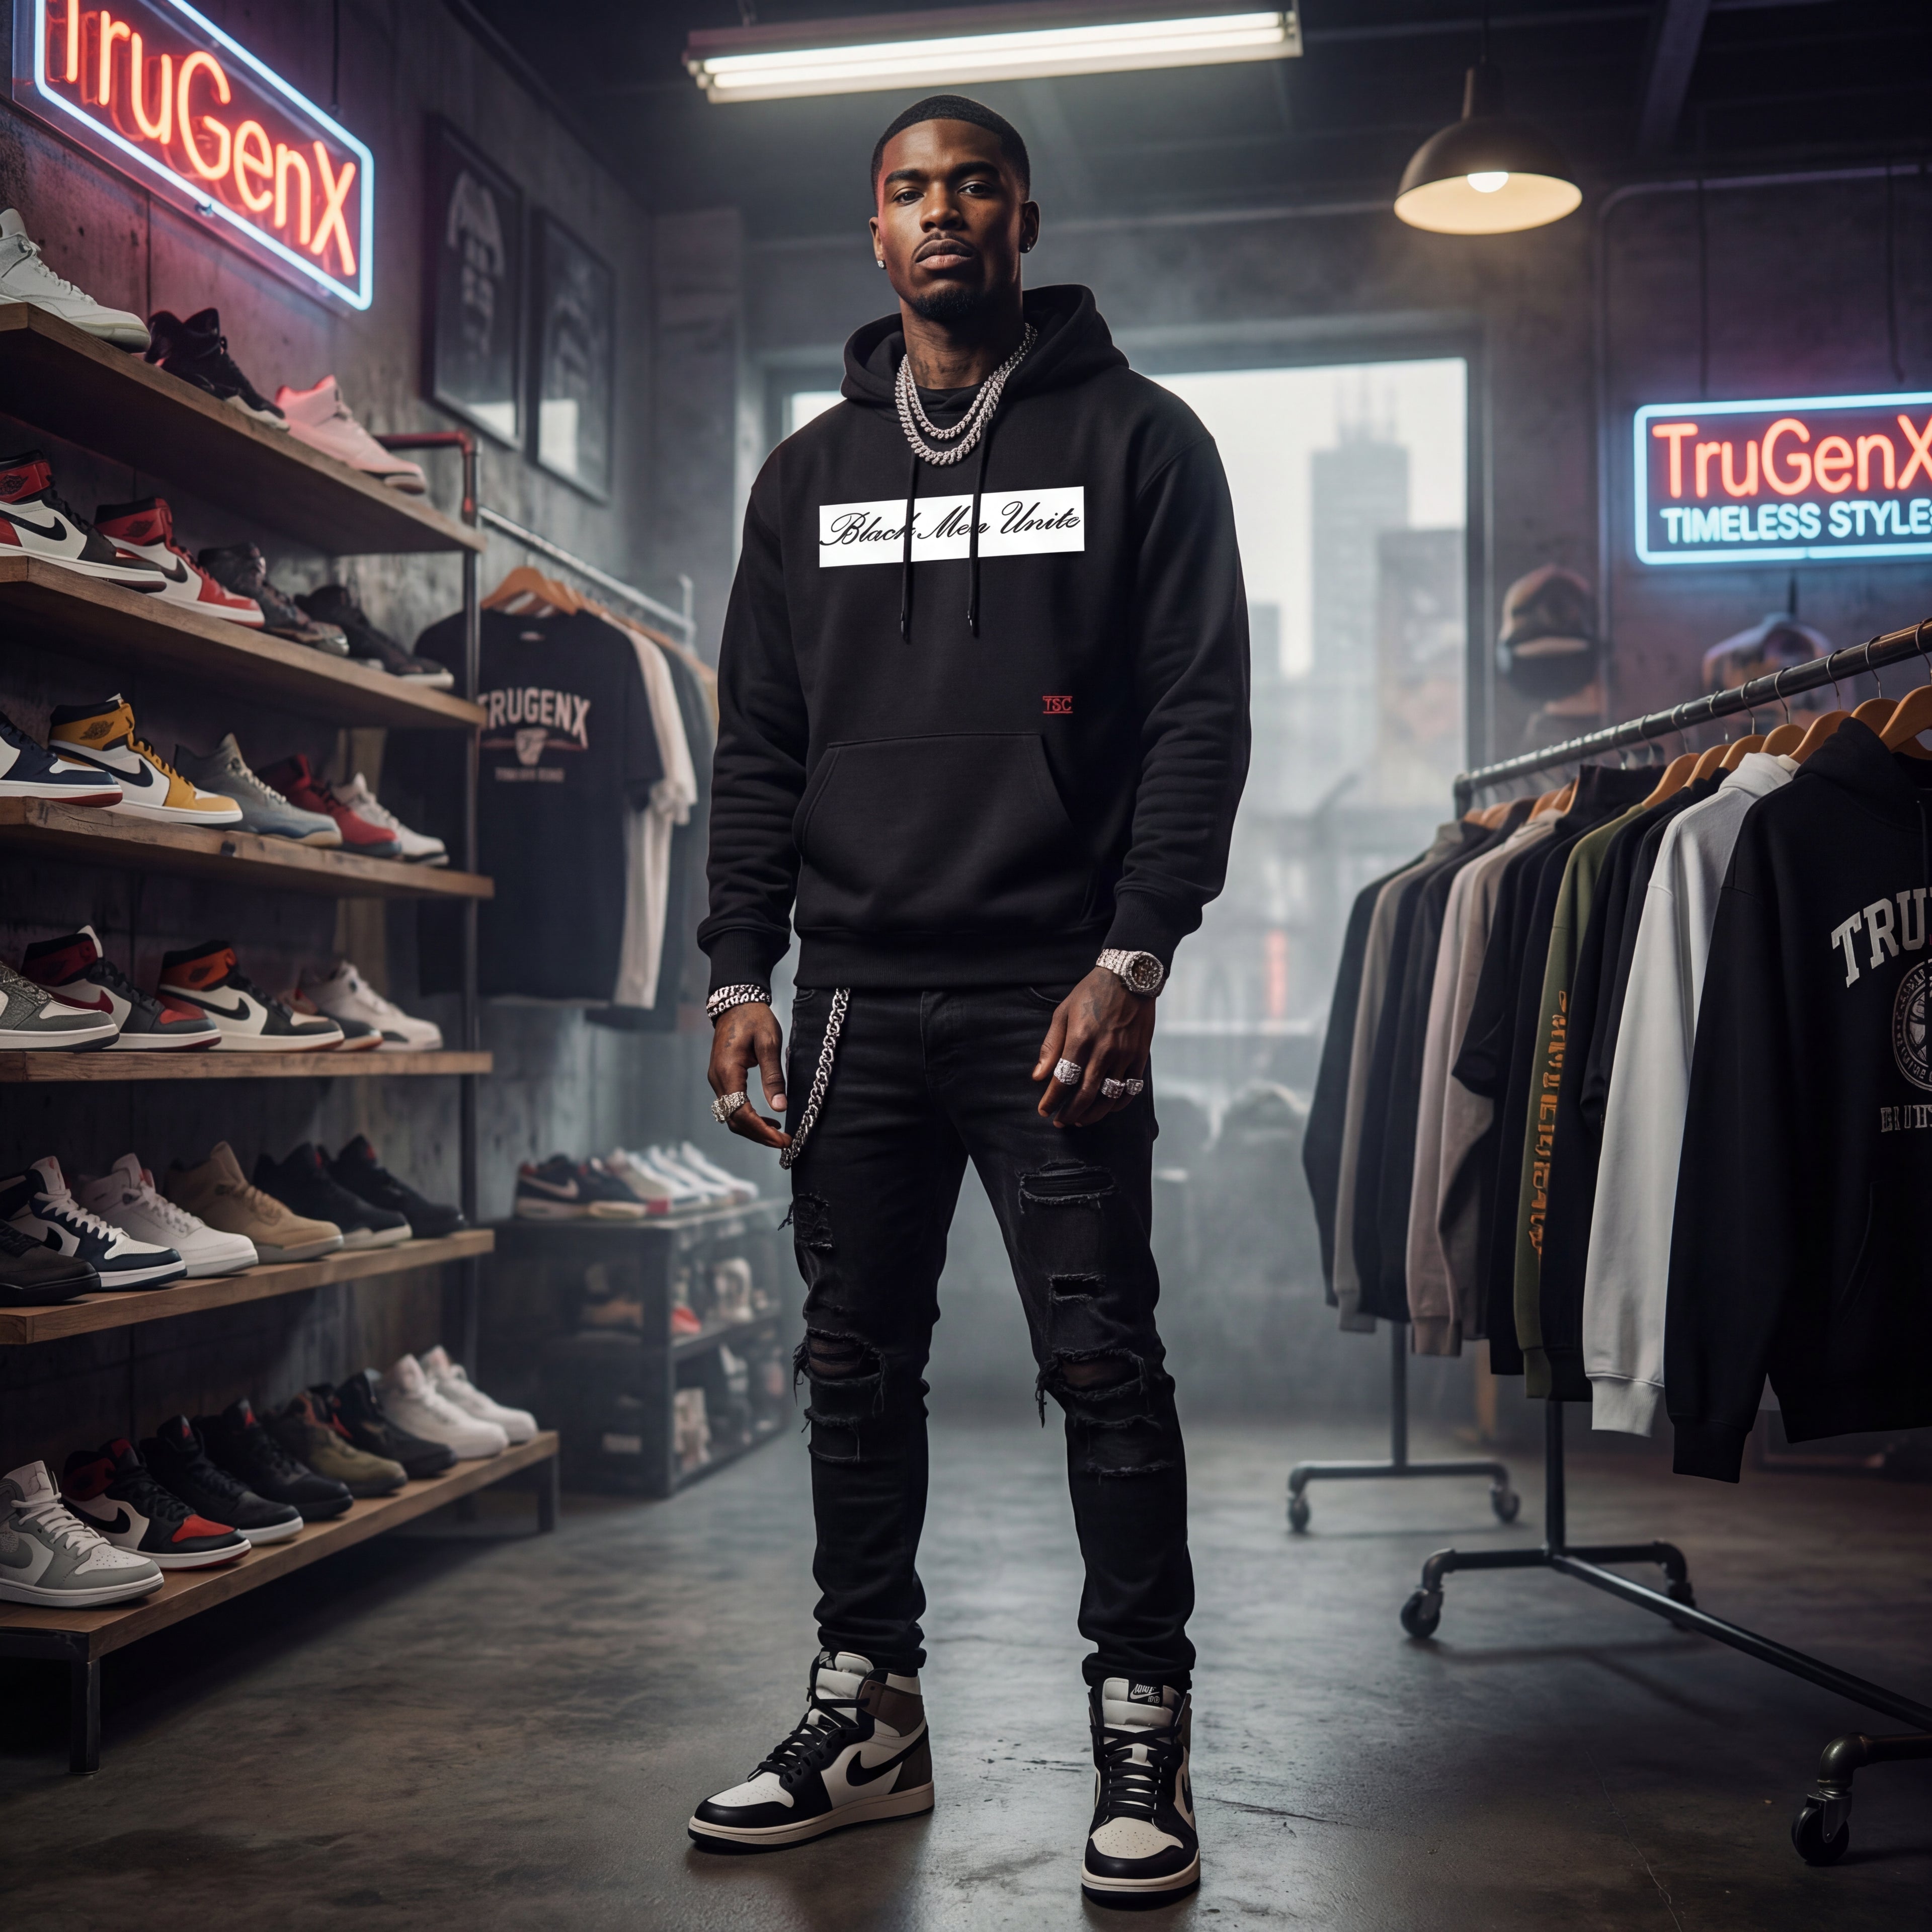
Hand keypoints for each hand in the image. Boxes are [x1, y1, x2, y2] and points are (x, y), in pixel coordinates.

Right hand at [708, 1002, 789, 1150]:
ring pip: (732, 1116)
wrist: (736, 1002)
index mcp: (728, 1071)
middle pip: (734, 1120)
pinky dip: (749, 1118)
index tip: (782, 1139)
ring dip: (754, 1129)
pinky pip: (733, 1106)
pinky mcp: (722, 1079)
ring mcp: (717, 1080)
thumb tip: (780, 1107)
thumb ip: (774, 1075)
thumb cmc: (754, 1018)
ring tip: (779, 1135)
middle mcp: (718, 1079)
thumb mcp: (769, 1043)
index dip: (761, 1131)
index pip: (741, 1112)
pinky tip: (768, 1120)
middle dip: (759, 1135)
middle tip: (784, 1143)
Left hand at [1032, 966, 1154, 1127]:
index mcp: (1080, 1039)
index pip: (1063, 1080)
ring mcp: (1124, 1055)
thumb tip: (1038, 1076)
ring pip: (1108, 1097)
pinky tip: (1107, 1108)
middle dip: (1070, 1113)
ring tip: (1080, 1120)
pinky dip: (1118, 1103)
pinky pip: (1130, 1088)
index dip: (1052, 1100)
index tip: (1044, 1110)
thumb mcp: (1063, 1013)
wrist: (1129, 977)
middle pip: (1085, 1094)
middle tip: (1060, 1121)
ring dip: (1093, 1114)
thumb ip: (1051, 1046)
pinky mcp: (1139, 1055)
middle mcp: (1103, 1050)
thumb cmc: (1091, 993)